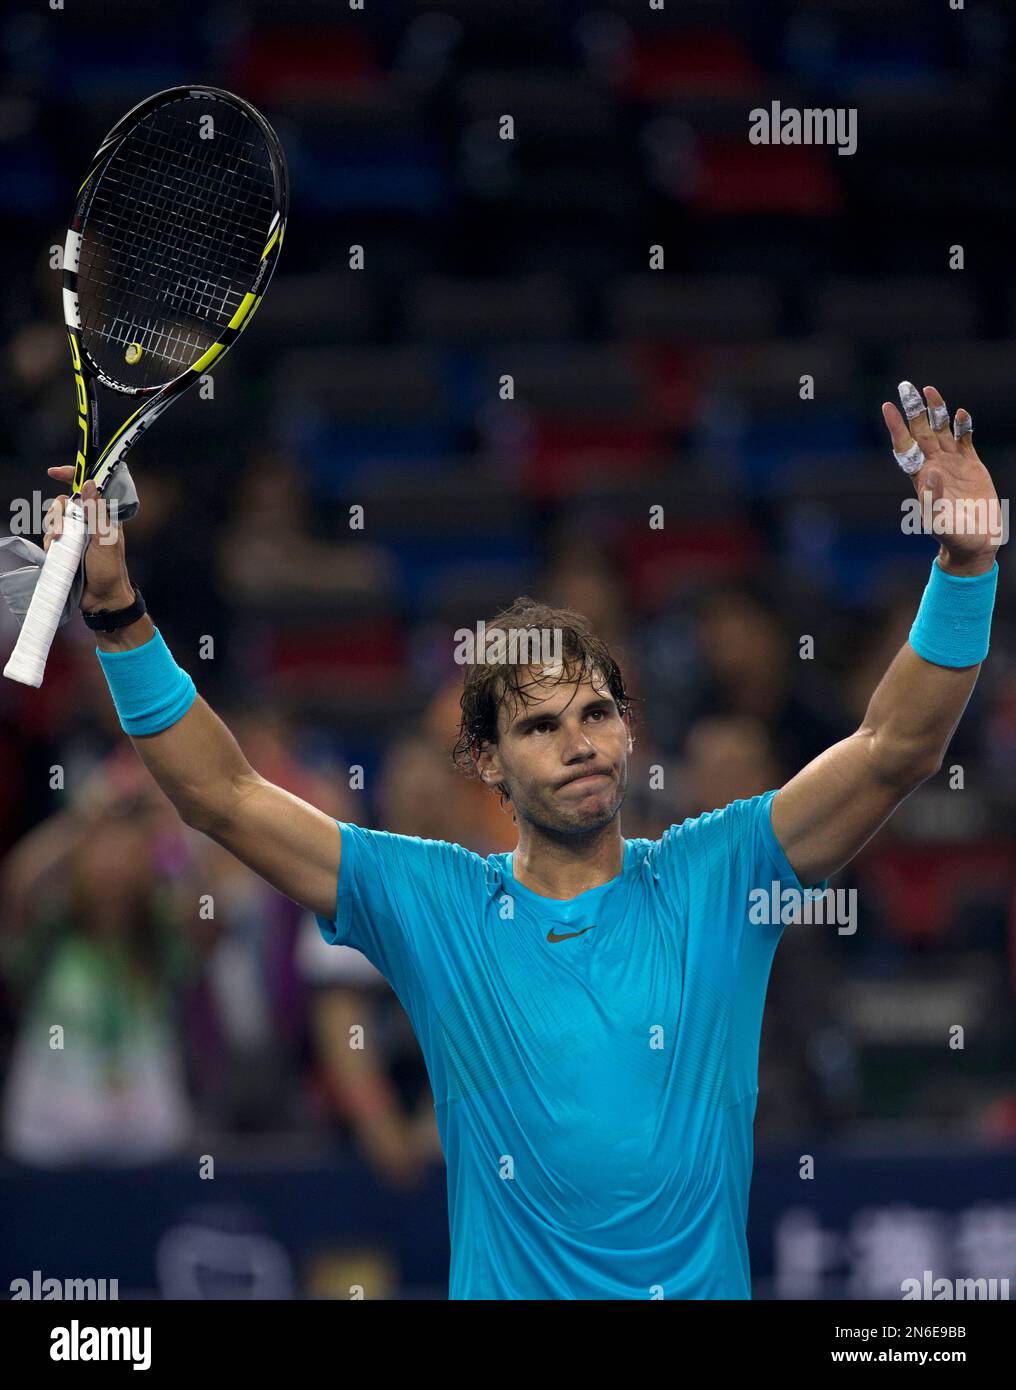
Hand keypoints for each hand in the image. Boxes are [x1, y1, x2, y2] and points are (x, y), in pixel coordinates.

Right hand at [44, 469, 133, 610]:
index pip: (88, 488)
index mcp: (103, 515)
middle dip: (57, 512)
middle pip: (63, 503)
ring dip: (53, 529)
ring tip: (60, 543)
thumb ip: (96, 512)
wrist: (103, 599)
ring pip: (54, 519)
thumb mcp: (105, 539)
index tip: (54, 472)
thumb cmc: (111, 569)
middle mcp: (87, 522)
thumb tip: (89, 484)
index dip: (72, 476)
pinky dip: (50, 543)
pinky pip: (50, 537)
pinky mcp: (65, 548)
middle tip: (60, 529)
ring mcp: (75, 535)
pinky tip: (56, 552)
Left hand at [882, 383, 1002, 574]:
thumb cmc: (953, 536)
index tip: (887, 407)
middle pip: (921, 432)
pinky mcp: (972, 466)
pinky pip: (965, 440)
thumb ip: (932, 499)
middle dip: (913, 410)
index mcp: (922, 477)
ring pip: (942, 431)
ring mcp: (953, 464)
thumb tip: (930, 474)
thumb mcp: (938, 521)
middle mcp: (935, 466)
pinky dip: (963, 427)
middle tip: (905, 386)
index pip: (906, 446)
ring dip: (936, 411)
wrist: (976, 543)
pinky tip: (961, 414)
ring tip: (930, 390)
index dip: (897, 427)